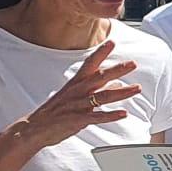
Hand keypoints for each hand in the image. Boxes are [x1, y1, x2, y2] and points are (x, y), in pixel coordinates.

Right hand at [18, 41, 141, 148]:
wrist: (34, 129)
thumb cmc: (58, 112)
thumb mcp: (77, 97)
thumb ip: (99, 90)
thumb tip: (120, 84)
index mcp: (76, 84)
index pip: (90, 64)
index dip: (100, 53)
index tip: (112, 41)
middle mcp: (76, 91)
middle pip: (99, 77)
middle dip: (117, 70)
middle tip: (133, 63)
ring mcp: (76, 105)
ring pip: (102, 97)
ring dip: (121, 93)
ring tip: (137, 88)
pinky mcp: (76, 120)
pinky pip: (96, 117)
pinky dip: (110, 115)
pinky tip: (124, 114)